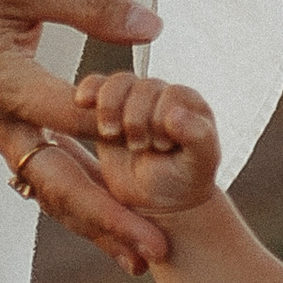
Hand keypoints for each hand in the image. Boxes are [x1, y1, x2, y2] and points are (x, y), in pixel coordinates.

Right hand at [0, 0, 171, 269]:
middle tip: (153, 250)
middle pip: (58, 182)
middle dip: (107, 219)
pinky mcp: (2, 126)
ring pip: (50, 189)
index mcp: (1, 81)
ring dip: (94, 223)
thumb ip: (90, 5)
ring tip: (137, 257)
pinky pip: (43, 172)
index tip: (161, 155)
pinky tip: (107, 218)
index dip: (115, 134)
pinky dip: (76, 197)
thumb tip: (151, 26)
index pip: (68, 117)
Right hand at [83, 73, 223, 227]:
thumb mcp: (199, 163)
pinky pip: (96, 86)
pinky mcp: (109, 108)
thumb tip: (176, 115)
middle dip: (136, 119)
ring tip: (111, 133)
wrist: (155, 198)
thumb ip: (198, 137)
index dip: (161, 119)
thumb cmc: (182, 179)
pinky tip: (83, 101)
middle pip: (143, 87)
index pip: (171, 94)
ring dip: (110, 107)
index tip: (161, 146)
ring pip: (119, 83)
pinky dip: (89, 90)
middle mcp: (162, 96)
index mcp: (188, 104)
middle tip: (138, 146)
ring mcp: (134, 100)